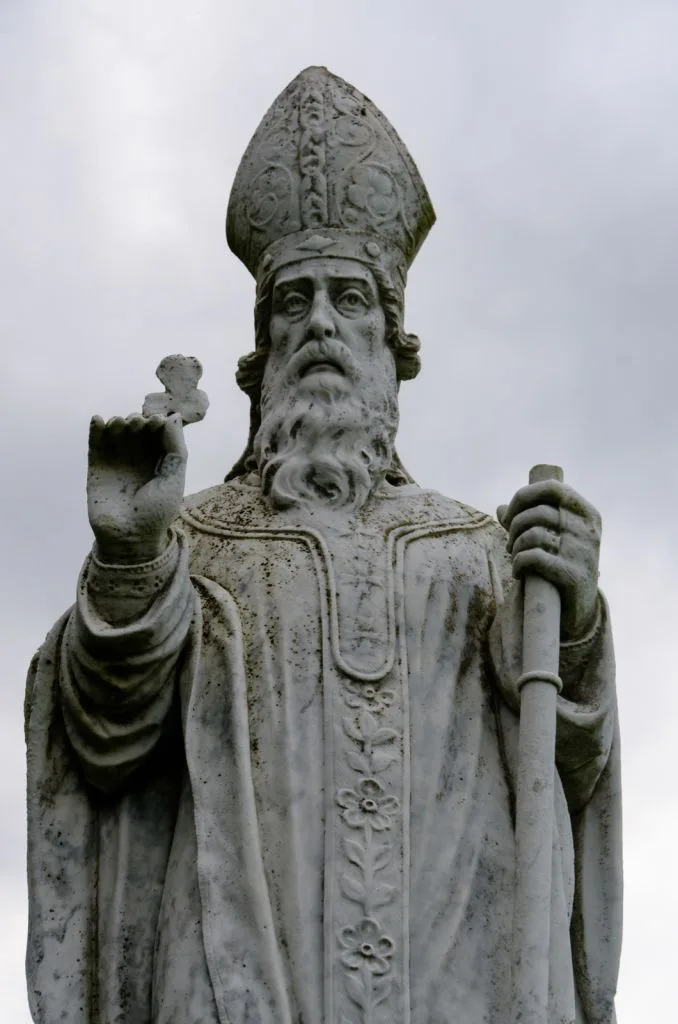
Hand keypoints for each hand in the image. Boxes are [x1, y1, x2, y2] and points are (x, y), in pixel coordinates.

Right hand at [87, 413, 186, 563]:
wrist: (129, 538)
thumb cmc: (157, 512)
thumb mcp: (174, 477)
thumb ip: (176, 446)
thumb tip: (174, 416)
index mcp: (159, 461)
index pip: (157, 432)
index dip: (156, 422)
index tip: (155, 420)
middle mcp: (138, 459)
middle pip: (136, 429)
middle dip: (136, 421)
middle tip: (137, 423)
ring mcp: (117, 462)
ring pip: (116, 432)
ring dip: (118, 422)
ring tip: (121, 424)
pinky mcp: (97, 467)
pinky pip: (96, 443)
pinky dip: (96, 428)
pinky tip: (98, 420)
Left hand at [497, 480, 600, 640]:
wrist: (581, 610)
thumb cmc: (562, 566)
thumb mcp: (553, 539)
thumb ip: (528, 521)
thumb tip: (500, 508)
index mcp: (587, 514)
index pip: (552, 488)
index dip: (524, 496)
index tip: (509, 514)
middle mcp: (589, 530)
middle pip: (537, 512)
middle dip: (514, 526)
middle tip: (509, 542)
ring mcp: (583, 552)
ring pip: (533, 534)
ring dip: (515, 546)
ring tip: (515, 556)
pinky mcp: (573, 575)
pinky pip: (533, 558)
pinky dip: (518, 563)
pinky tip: (518, 572)